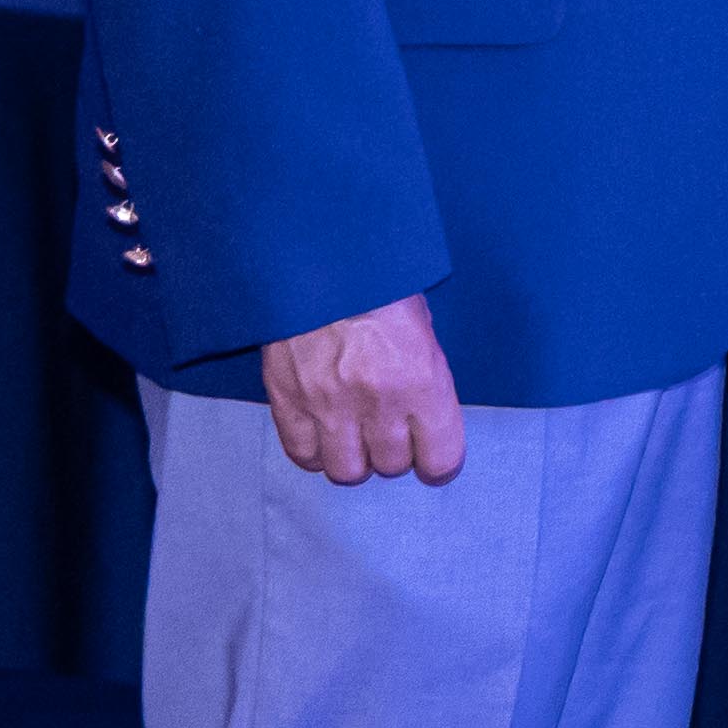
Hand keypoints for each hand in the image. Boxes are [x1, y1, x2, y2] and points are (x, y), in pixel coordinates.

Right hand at [264, 290, 465, 486]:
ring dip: (354, 456)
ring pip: (348, 471)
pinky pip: (304, 456)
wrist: (319, 256)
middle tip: (387, 426)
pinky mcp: (288, 402)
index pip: (440, 459)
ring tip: (353, 432)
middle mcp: (378, 403)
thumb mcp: (423, 325)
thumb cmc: (380, 283)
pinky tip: (321, 431)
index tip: (431, 452)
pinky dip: (314, 451)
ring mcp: (328, 406)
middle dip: (394, 450)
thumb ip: (424, 377)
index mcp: (421, 381)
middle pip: (392, 466)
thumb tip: (423, 417)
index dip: (437, 459)